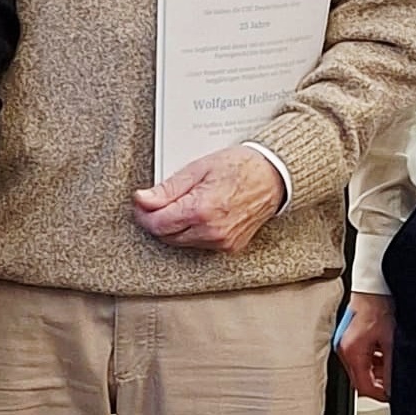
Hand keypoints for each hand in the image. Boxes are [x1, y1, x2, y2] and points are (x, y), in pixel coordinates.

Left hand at [132, 145, 285, 253]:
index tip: (141, 203)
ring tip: (183, 204)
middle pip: (167, 236)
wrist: (274, 176)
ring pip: (182, 242)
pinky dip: (193, 232)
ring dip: (175, 227)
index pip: (157, 224)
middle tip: (157, 202)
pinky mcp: (229, 248)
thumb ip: (168, 189)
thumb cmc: (241, 167)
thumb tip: (143, 200)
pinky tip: (199, 216)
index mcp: (201, 210)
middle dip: (158, 220)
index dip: (144, 214)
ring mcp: (221, 242)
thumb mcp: (199, 168)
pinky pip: (199, 245)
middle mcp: (211, 231)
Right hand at [336, 292, 392, 400]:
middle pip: (360, 379)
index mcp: (352, 352)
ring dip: (376, 371)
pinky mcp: (349, 338)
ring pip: (361, 369)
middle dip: (378, 383)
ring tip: (391, 365)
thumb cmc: (380, 306)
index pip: (363, 387)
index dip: (380, 394)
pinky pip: (360, 358)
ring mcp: (345, 344)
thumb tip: (392, 387)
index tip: (391, 395)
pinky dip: (373, 361)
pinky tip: (385, 354)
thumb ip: (390, 368)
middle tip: (394, 382)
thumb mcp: (391, 341)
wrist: (375, 287)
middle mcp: (344, 350)